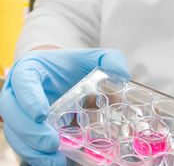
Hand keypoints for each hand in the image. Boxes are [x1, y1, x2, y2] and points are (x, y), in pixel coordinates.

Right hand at [0, 49, 129, 165]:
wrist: (64, 74)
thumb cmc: (76, 65)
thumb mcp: (95, 57)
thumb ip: (111, 60)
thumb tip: (123, 76)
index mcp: (33, 68)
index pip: (23, 80)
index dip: (28, 98)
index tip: (43, 115)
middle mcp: (21, 89)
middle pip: (11, 111)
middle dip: (29, 131)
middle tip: (52, 144)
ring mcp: (22, 108)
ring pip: (14, 131)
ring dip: (31, 148)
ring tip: (54, 159)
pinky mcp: (27, 123)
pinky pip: (24, 141)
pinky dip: (35, 153)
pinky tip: (55, 160)